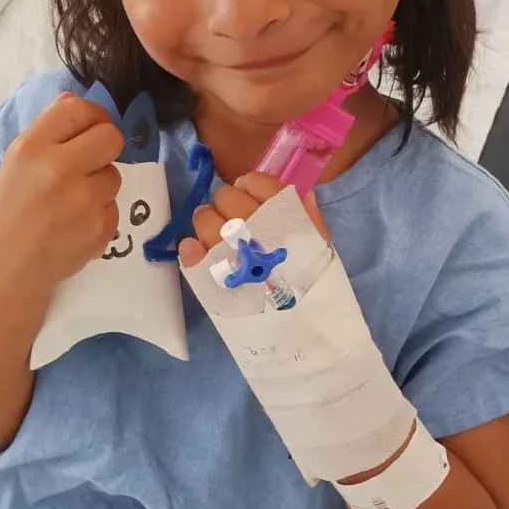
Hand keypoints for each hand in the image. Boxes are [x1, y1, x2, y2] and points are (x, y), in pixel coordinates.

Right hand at [0, 92, 124, 302]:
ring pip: (114, 175)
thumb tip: (75, 101)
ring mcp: (84, 201)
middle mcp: (60, 169)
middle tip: (87, 164)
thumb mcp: (14, 163)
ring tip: (70, 202)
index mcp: (33, 147)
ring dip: (99, 185)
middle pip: (111, 137)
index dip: (90, 118)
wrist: (4, 269)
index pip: (80, 110)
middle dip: (103, 147)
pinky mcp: (100, 229)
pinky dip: (99, 215)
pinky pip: (113, 208)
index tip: (87, 130)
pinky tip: (73, 225)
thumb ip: (47, 131)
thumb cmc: (5, 212)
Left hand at [179, 172, 327, 268]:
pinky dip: (191, 248)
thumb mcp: (319, 244)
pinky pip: (189, 250)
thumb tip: (300, 193)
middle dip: (227, 205)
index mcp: (279, 213)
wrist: (299, 326)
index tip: (249, 197)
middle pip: (225, 197)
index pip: (254, 182)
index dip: (249, 186)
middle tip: (233, 221)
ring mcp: (226, 247)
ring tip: (215, 237)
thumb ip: (308, 215)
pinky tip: (197, 250)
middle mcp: (251, 225)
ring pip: (203, 218)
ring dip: (207, 223)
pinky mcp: (207, 272)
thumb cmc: (311, 282)